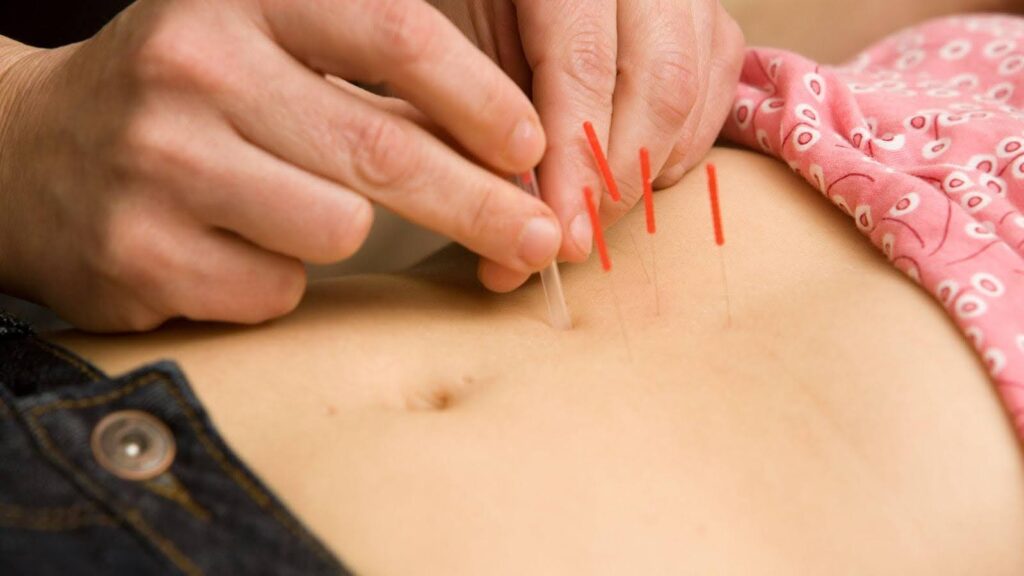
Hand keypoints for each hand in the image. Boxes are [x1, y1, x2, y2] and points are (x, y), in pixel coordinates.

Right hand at [0, 0, 557, 330]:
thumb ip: (375, 85)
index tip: (533, 150)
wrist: (34, 156)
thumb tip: (513, 154)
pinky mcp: (140, 253)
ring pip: (337, 229)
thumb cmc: (189, 101)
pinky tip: (232, 248)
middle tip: (539, 239)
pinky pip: (277, 289)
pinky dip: (278, 280)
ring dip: (344, 235)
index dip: (483, 101)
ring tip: (294, 211)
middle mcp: (196, 65)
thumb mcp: (268, 53)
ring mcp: (160, 161)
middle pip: (385, 150)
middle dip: (483, 206)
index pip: (398, 34)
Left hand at [432, 0, 744, 290]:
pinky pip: (712, 97)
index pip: (584, 68)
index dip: (576, 163)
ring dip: (648, 172)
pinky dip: (676, 151)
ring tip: (599, 208)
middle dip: (619, 180)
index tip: (563, 235)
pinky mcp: (716, 20)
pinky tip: (636, 172)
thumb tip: (514, 237)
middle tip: (582, 236)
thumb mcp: (475, 37)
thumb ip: (495, 123)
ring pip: (692, 96)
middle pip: (659, 87)